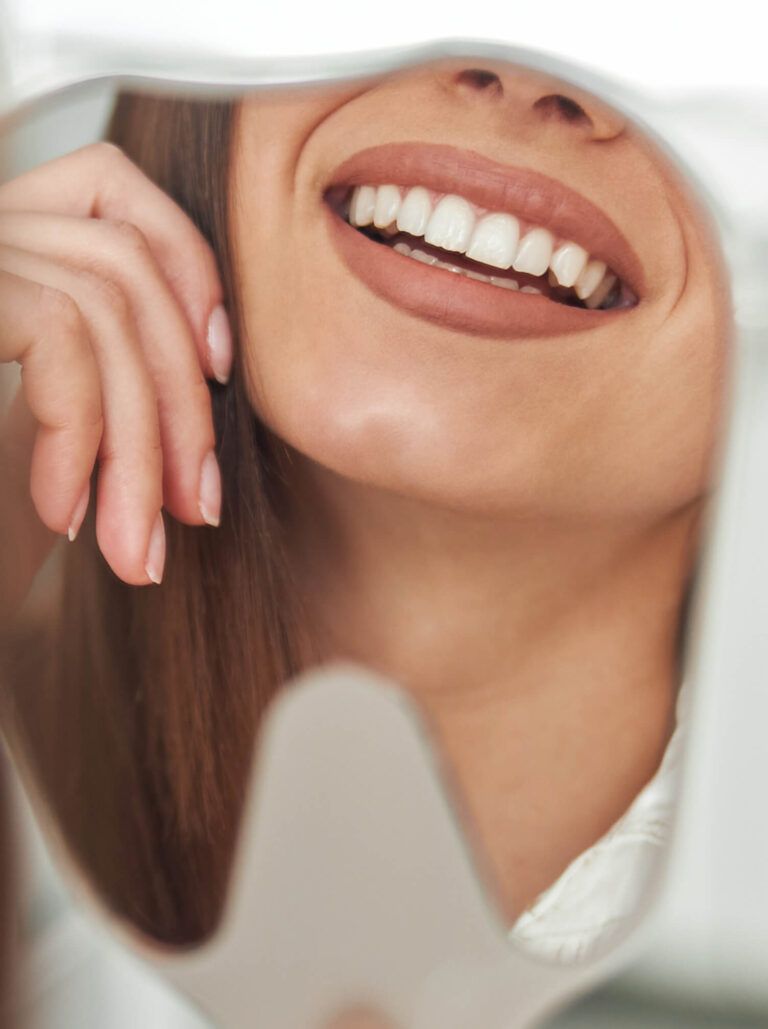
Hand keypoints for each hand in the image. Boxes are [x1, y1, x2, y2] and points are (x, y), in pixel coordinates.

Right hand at [0, 141, 231, 619]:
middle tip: (197, 510)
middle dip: (181, 402)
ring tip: (132, 546)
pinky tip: (63, 515)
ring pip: (101, 305)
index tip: (222, 369)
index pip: (106, 186)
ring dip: (138, 447)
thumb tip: (215, 348)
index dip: (187, 266)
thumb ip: (107, 358)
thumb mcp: (55, 421)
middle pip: (121, 260)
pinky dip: (79, 433)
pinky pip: (56, 329)